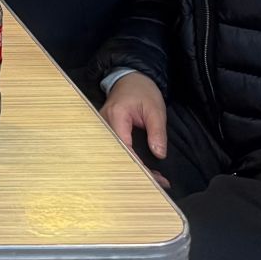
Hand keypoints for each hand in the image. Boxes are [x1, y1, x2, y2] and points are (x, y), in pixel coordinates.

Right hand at [100, 73, 170, 187]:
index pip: (124, 147)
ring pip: (116, 152)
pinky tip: (143, 167)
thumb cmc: (143, 91)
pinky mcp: (106, 130)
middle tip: (158, 181)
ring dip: (133, 165)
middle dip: (137, 169)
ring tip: (154, 177)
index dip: (138, 164)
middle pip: (118, 153)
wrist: (130, 78)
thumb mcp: (156, 110)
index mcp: (116, 116)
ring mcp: (102, 126)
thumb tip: (158, 154)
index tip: (155, 177)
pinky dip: (129, 158)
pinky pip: (116, 147)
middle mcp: (104, 123)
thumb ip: (157, 132)